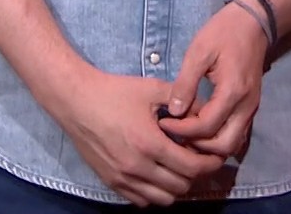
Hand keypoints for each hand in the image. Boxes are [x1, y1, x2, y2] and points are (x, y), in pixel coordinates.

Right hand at [47, 68, 226, 205]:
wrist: (75, 100)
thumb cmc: (113, 92)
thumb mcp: (151, 89)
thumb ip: (183, 100)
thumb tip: (206, 111)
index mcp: (150, 144)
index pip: (192, 168)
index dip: (210, 164)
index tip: (215, 156)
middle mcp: (138, 167)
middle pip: (181, 187)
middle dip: (195, 174)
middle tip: (196, 158)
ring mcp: (123, 178)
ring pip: (163, 199)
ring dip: (176, 186)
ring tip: (177, 168)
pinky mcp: (111, 181)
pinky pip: (141, 201)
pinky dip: (154, 193)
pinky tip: (155, 174)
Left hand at [158, 2, 267, 161]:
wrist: (253, 23)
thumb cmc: (223, 33)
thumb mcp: (199, 51)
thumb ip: (186, 83)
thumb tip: (174, 111)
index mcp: (233, 92)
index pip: (206, 126)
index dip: (182, 130)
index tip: (163, 124)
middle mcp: (246, 106)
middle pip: (224, 146)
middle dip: (198, 146)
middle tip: (175, 135)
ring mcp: (251, 109)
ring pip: (233, 144)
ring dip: (209, 146)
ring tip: (185, 135)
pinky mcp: (250, 108)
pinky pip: (237, 135)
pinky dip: (219, 140)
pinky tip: (200, 130)